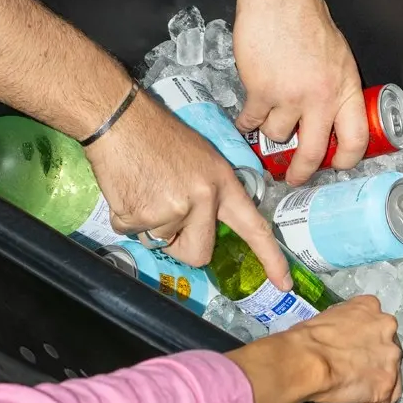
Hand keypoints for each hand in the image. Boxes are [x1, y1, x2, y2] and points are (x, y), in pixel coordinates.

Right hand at [85, 86, 291, 289]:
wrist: (119, 118)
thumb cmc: (159, 135)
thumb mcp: (203, 158)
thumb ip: (212, 194)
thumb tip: (207, 227)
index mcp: (223, 183)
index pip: (254, 227)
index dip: (270, 258)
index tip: (283, 283)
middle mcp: (203, 199)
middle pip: (199, 254)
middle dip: (182, 245)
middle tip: (167, 212)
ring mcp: (172, 209)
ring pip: (162, 244)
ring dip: (151, 226)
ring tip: (146, 189)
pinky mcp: (140, 215)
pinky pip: (134, 234)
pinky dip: (129, 220)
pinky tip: (130, 190)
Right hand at [232, 0, 367, 185]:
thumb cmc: (308, 21)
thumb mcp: (340, 58)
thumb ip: (337, 91)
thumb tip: (331, 121)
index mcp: (346, 88)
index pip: (356, 139)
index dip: (346, 160)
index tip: (335, 166)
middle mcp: (321, 98)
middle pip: (313, 153)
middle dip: (301, 172)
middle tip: (293, 178)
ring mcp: (290, 97)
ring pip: (278, 136)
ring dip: (271, 133)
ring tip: (269, 120)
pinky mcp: (261, 91)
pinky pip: (252, 122)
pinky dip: (247, 124)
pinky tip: (246, 121)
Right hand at [289, 296, 402, 402]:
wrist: (306, 360)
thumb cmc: (306, 339)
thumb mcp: (327, 317)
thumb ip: (344, 325)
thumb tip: (339, 339)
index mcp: (371, 307)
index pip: (378, 325)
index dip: (367, 341)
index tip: (355, 350)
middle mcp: (387, 328)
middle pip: (388, 349)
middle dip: (375, 361)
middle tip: (353, 371)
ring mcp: (390, 357)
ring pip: (390, 375)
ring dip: (375, 384)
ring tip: (354, 392)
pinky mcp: (386, 384)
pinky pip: (383, 401)